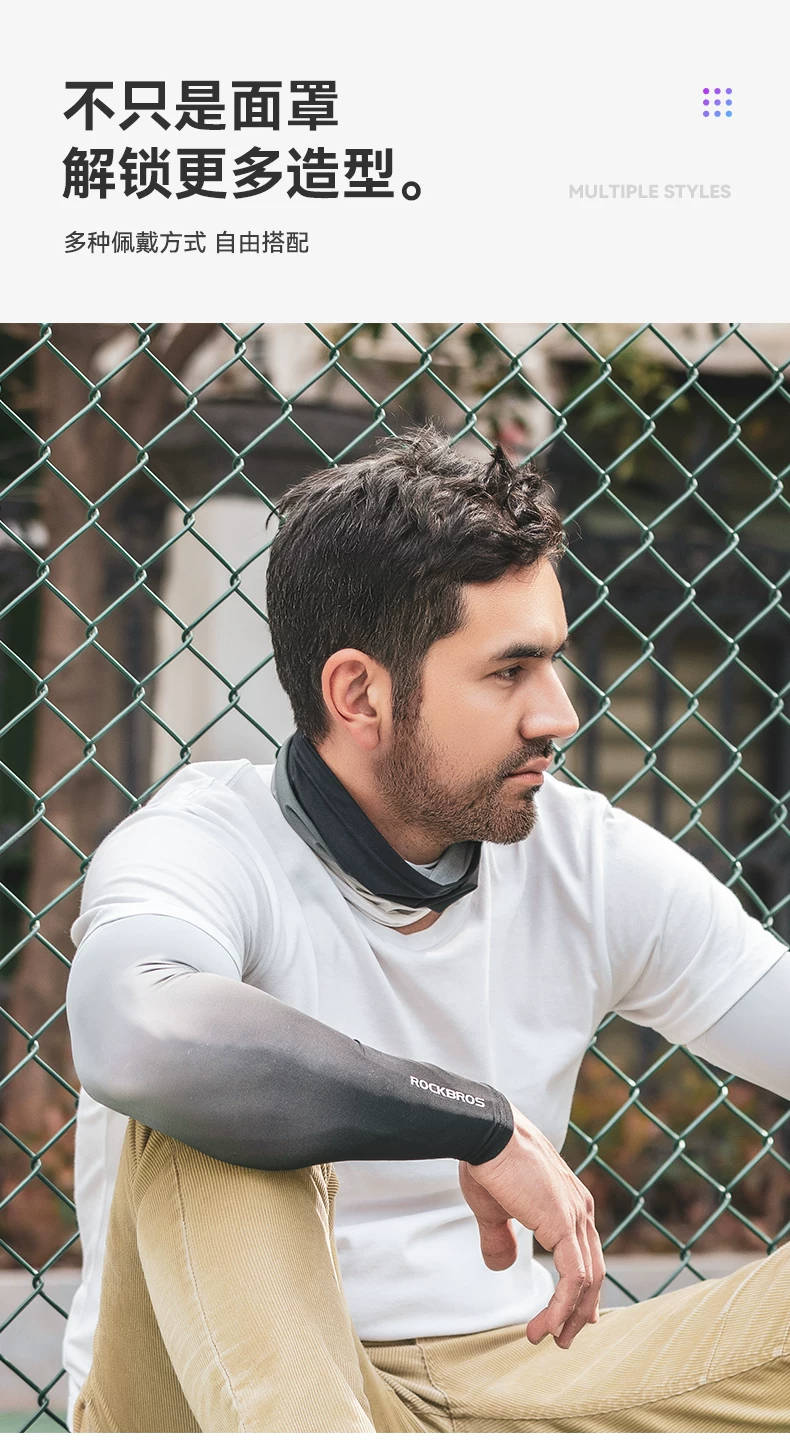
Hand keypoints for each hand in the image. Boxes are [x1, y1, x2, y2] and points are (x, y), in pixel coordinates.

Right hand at [459, 1104, 603, 1349]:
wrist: (486, 1132)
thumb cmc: (487, 1160)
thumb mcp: (494, 1208)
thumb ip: (501, 1238)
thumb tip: (502, 1265)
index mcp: (569, 1201)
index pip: (586, 1253)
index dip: (582, 1288)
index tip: (574, 1316)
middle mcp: (580, 1208)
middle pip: (593, 1271)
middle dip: (579, 1310)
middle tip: (563, 1337)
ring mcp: (575, 1216)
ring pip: (586, 1280)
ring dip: (568, 1315)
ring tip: (548, 1338)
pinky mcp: (563, 1224)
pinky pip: (573, 1278)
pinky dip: (562, 1307)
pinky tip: (546, 1324)